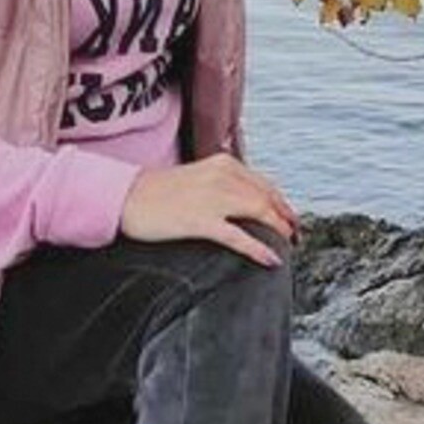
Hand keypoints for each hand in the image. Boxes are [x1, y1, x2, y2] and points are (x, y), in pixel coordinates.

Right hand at [121, 154, 298, 265]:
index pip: (265, 185)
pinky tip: (271, 259)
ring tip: (289, 246)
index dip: (282, 204)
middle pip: (267, 199)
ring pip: (259, 213)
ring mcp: (213, 198)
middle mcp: (223, 177)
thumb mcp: (198, 177)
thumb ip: (224, 184)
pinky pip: (238, 236)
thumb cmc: (159, 191)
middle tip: (296, 237)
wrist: (127, 196)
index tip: (291, 219)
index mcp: (225, 164)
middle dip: (286, 219)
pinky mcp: (200, 221)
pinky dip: (258, 248)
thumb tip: (247, 203)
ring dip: (279, 231)